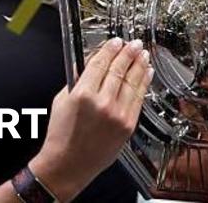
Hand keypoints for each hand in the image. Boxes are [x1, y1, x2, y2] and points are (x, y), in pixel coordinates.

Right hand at [30, 38, 152, 201]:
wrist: (68, 165)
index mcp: (82, 94)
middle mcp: (102, 103)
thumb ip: (78, 79)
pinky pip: (138, 98)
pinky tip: (146, 73)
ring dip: (139, 64)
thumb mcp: (62, 100)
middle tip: (134, 43)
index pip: (100, 63)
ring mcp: (117, 114)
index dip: (110, 49)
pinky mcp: (128, 125)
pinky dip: (144, 83)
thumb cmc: (62, 136)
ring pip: (132, 82)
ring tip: (143, 53)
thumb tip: (93, 62)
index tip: (115, 41)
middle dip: (128, 53)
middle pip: (119, 69)